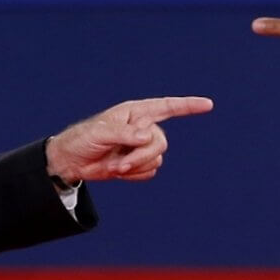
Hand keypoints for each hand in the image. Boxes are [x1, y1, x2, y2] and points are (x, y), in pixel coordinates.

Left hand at [45, 97, 212, 183]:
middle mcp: (143, 128)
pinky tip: (118, 170)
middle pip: (161, 142)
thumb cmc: (83, 139)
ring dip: (135, 166)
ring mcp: (142, 147)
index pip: (167, 107)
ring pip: (156, 159)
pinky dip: (134, 174)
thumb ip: (125, 134)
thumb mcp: (101, 133)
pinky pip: (149, 171)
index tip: (208, 104)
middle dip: (141, 156)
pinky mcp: (138, 163)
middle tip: (119, 164)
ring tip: (114, 166)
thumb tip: (148, 136)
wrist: (72, 162)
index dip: (188, 105)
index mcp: (136, 112)